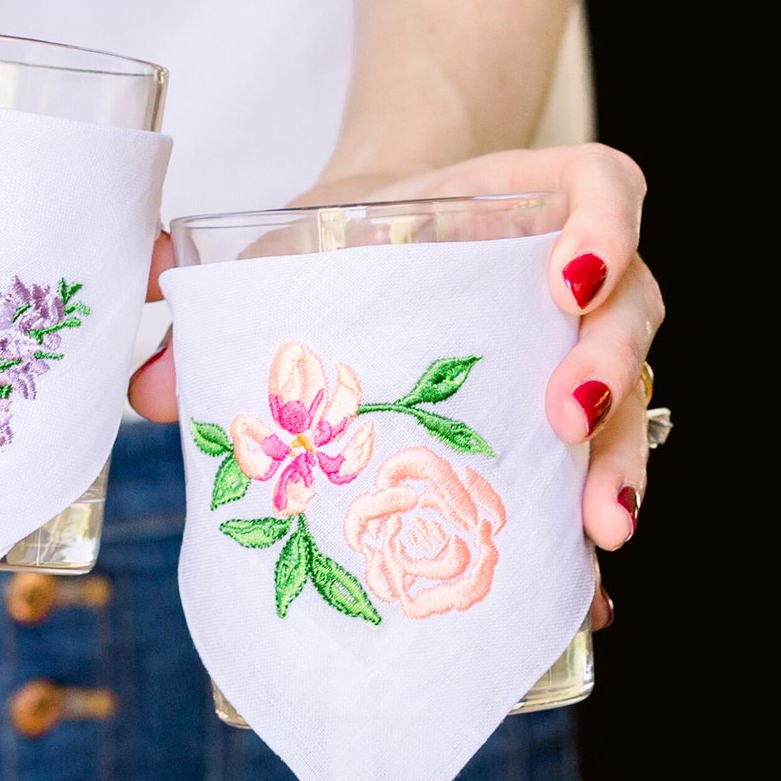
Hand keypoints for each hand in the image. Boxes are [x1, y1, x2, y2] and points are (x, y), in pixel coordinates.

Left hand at [129, 143, 662, 627]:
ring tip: (597, 529)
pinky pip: (599, 463)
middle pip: (635, 308)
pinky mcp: (565, 414)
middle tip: (563, 417)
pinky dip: (590, 524)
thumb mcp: (290, 247)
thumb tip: (143, 389)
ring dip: (621, 458)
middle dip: (609, 367)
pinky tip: (584, 591)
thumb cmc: (351, 234)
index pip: (604, 189)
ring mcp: (579, 345)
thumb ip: (217, 298)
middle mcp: (574, 274)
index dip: (606, 228)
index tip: (564, 276)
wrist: (375, 232)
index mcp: (521, 202)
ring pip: (637, 394)